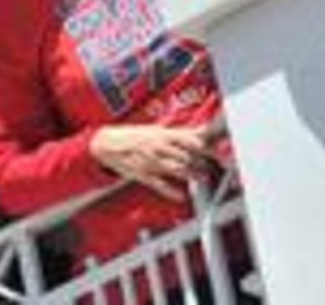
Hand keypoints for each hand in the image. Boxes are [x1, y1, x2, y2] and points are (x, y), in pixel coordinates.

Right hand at [90, 124, 212, 200]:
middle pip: (187, 156)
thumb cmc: (134, 135)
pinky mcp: (143, 175)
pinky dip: (172, 192)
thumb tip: (200, 131)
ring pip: (178, 170)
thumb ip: (178, 133)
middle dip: (202, 162)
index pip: (190, 139)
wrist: (108, 143)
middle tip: (212, 166)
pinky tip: (181, 195)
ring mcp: (151, 162)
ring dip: (192, 175)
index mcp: (163, 134)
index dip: (205, 147)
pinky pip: (161, 186)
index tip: (216, 151)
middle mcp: (159, 147)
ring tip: (201, 177)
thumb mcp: (157, 129)